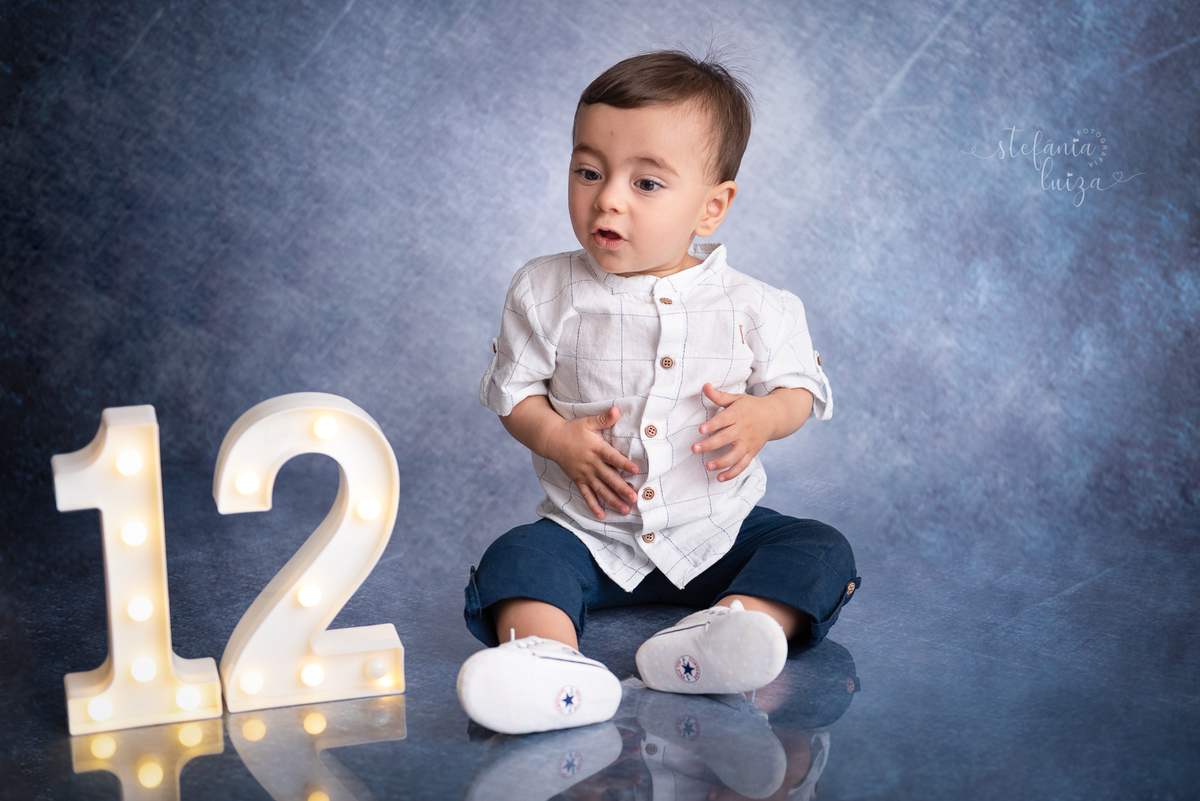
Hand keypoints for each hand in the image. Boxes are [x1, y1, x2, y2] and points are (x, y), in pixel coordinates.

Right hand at [545, 406, 639, 519]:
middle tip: (634, 498)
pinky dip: (593, 506)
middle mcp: (591, 464)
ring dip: (612, 500)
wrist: (553, 440)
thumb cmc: (574, 430)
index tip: (636, 470)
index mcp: (596, 449)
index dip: (624, 464)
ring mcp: (584, 474)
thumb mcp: (588, 422)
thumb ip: (604, 419)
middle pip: (609, 478)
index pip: (612, 457)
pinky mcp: (578, 480)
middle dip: (622, 489)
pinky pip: (586, 495)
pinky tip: (602, 516)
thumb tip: (617, 409)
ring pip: (600, 490)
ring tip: (625, 510)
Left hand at [692, 384, 811, 481]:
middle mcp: (743, 430)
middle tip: (694, 449)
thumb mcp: (736, 398)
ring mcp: (748, 443)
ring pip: (735, 455)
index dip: (713, 425)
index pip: (724, 420)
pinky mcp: (751, 453)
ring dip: (722, 462)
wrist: (774, 416)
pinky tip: (720, 478)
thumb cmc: (750, 407)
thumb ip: (719, 396)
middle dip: (710, 445)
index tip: (701, 430)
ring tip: (708, 466)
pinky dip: (733, 473)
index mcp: (738, 414)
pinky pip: (743, 465)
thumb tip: (705, 385)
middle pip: (726, 439)